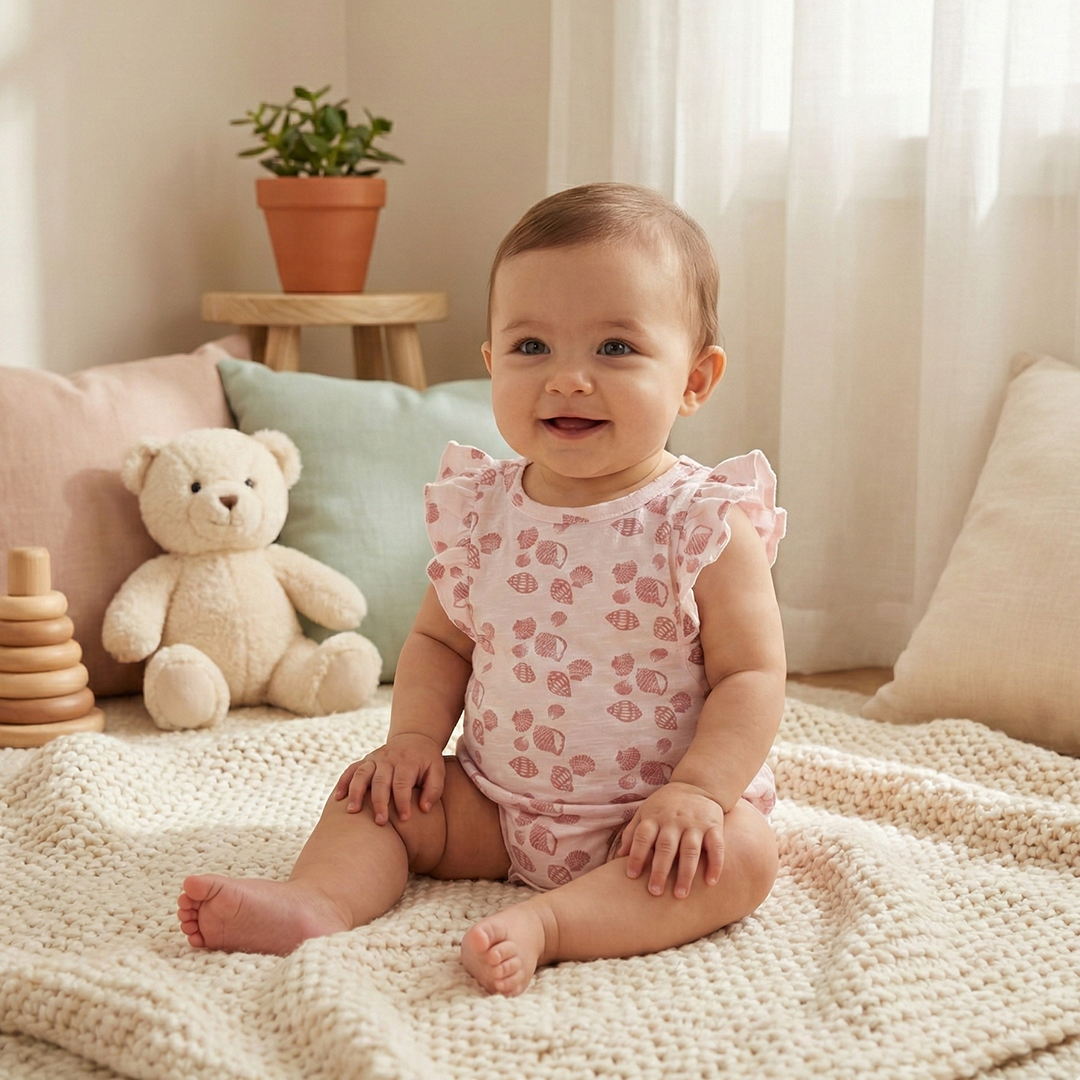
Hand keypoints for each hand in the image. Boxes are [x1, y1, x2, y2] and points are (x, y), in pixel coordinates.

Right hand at [333, 733, 444, 824]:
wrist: (414, 737)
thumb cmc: (427, 761)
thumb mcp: (437, 771)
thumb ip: (434, 789)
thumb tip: (424, 808)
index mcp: (407, 762)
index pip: (402, 783)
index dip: (403, 801)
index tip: (404, 818)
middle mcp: (388, 759)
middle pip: (380, 781)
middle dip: (379, 802)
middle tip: (380, 823)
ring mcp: (374, 759)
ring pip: (361, 774)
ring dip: (356, 792)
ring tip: (352, 812)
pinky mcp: (365, 761)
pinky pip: (351, 770)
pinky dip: (343, 782)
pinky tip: (338, 798)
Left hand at [617, 782, 725, 898]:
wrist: (697, 785)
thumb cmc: (665, 805)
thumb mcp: (645, 812)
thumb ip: (633, 833)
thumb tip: (619, 857)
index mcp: (654, 817)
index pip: (643, 837)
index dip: (636, 855)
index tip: (631, 876)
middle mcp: (674, 820)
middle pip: (666, 846)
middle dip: (660, 870)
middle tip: (655, 892)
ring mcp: (695, 824)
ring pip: (690, 850)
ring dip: (686, 873)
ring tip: (680, 894)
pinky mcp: (714, 826)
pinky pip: (716, 846)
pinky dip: (715, 864)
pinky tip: (711, 882)